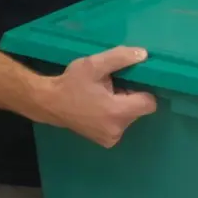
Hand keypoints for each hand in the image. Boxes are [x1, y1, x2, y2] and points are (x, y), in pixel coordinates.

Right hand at [40, 46, 157, 147]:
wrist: (49, 103)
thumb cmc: (71, 83)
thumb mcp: (94, 64)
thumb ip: (120, 58)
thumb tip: (144, 55)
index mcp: (117, 112)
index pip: (149, 103)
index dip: (142, 90)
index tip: (128, 81)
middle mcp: (117, 129)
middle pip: (139, 110)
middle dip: (130, 96)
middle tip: (110, 86)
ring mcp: (111, 138)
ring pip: (130, 117)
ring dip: (122, 105)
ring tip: (102, 96)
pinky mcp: (106, 142)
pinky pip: (120, 124)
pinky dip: (115, 115)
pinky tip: (99, 107)